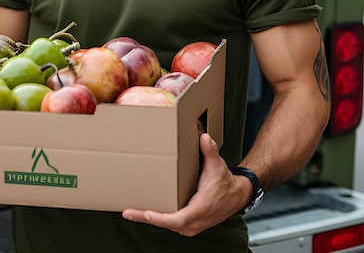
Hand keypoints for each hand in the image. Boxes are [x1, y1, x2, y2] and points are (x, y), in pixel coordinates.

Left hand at [122, 133, 249, 236]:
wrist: (236, 197)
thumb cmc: (225, 183)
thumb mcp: (217, 166)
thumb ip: (210, 151)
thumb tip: (204, 138)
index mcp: (200, 208)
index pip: (178, 218)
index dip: (160, 218)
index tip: (145, 213)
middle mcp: (194, 221)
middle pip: (166, 223)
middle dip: (146, 217)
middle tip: (128, 211)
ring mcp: (191, 225)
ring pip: (166, 224)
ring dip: (149, 218)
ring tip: (131, 211)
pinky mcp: (188, 224)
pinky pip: (169, 223)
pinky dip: (157, 218)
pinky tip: (144, 211)